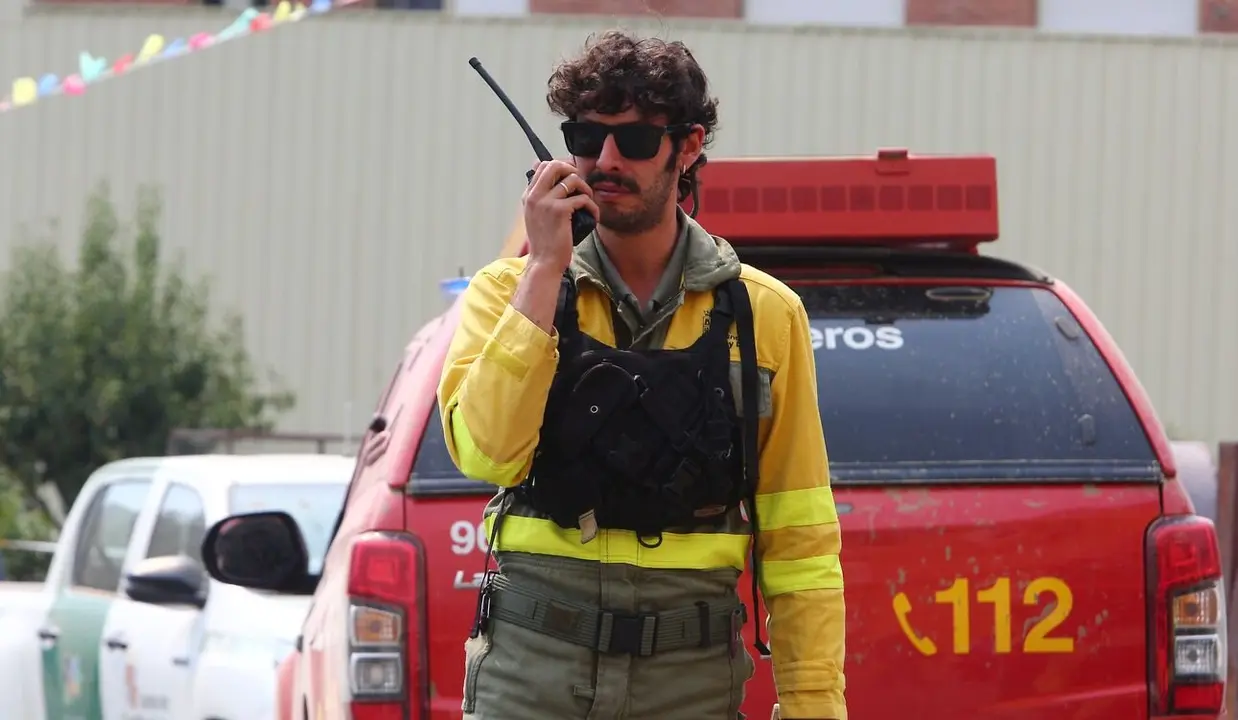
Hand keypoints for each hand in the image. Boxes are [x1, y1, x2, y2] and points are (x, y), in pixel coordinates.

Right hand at [522, 159, 598, 273]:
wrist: (544, 262)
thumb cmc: (545, 242)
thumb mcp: (538, 217)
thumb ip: (543, 199)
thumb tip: (558, 184)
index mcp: (529, 196)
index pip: (542, 166)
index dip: (561, 167)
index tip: (572, 178)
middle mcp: (534, 196)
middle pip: (555, 165)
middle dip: (572, 170)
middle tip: (580, 185)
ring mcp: (546, 202)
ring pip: (572, 179)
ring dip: (586, 188)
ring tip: (588, 201)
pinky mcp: (560, 211)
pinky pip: (583, 198)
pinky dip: (592, 206)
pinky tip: (593, 216)